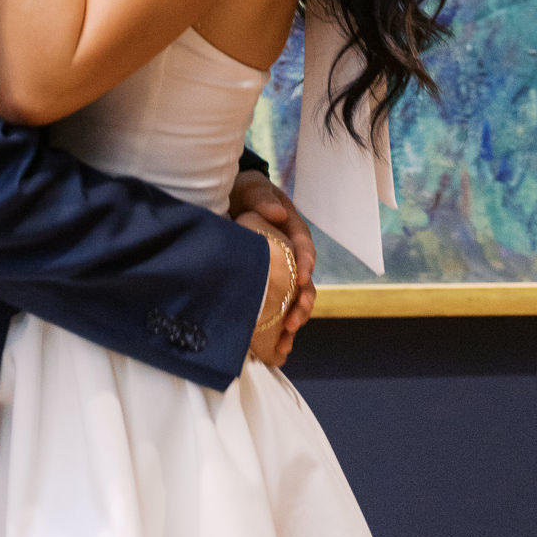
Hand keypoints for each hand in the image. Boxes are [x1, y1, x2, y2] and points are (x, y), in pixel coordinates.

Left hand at [230, 169, 315, 362]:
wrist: (230, 200)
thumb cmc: (246, 192)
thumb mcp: (253, 190)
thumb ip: (263, 199)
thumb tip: (278, 214)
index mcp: (293, 230)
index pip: (305, 248)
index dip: (306, 263)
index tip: (302, 277)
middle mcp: (291, 255)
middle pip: (304, 281)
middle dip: (302, 302)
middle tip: (294, 320)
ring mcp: (282, 272)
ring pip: (294, 299)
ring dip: (294, 319)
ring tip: (287, 338)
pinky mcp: (269, 285)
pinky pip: (279, 307)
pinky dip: (279, 326)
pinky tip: (276, 347)